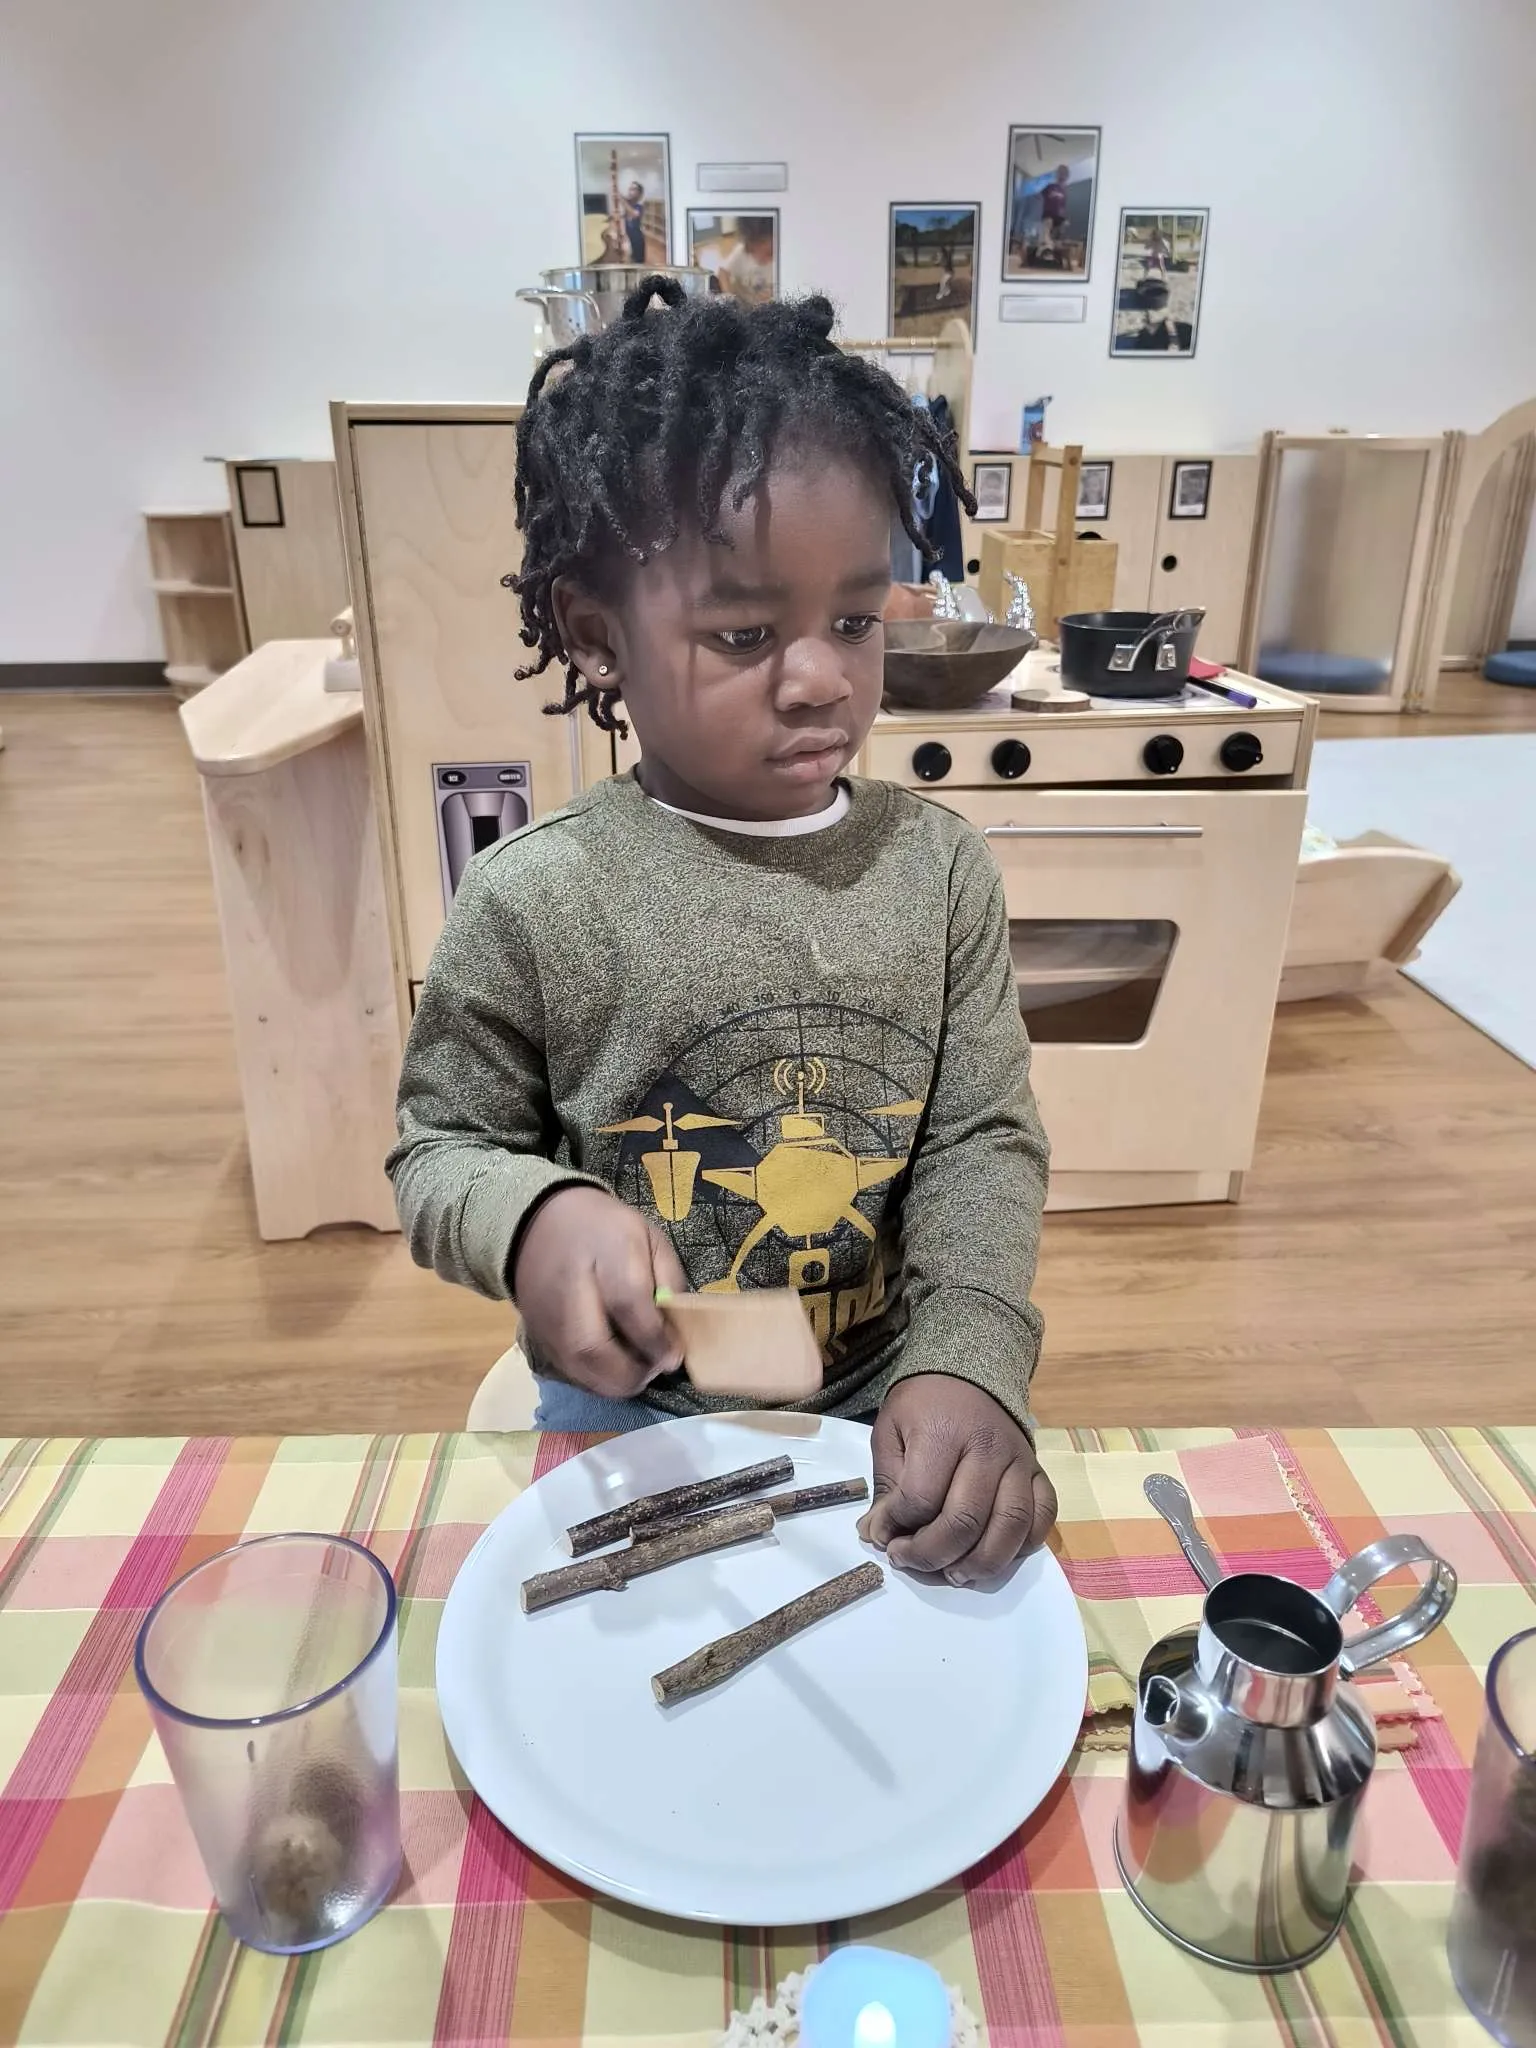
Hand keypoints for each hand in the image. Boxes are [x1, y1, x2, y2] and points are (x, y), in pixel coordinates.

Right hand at [512, 1186, 687, 1398]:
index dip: (656, 1338)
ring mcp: (546, 1316)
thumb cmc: (606, 1230)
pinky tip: (614, 1367)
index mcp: (605, 1250)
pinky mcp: (535, 1334)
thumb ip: (668, 1282)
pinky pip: (568, 1370)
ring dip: (615, 1382)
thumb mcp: (649, 1239)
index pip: (628, 1303)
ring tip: (638, 1371)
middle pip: (593, 1347)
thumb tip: (675, 1333)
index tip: (675, 1355)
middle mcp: (568, 1288)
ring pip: (578, 1368)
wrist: (541, 1222)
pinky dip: (596, 1379)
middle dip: (632, 1372)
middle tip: (655, 1369)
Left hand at [857, 1375, 1056, 1585]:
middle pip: (965, 1521)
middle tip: (909, 1560)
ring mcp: (1020, 1461)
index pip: (921, 1499)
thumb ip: (886, 1486)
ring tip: (952, 1574)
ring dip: (979, 1564)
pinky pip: (1042, 1518)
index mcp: (944, 1432)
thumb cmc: (922, 1405)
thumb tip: (875, 1534)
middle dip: (931, 1554)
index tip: (882, 1536)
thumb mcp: (890, 1432)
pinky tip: (993, 1554)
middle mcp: (988, 1448)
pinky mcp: (1039, 1472)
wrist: (967, 1374)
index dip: (896, 1528)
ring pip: (1009, 1528)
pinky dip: (1022, 1547)